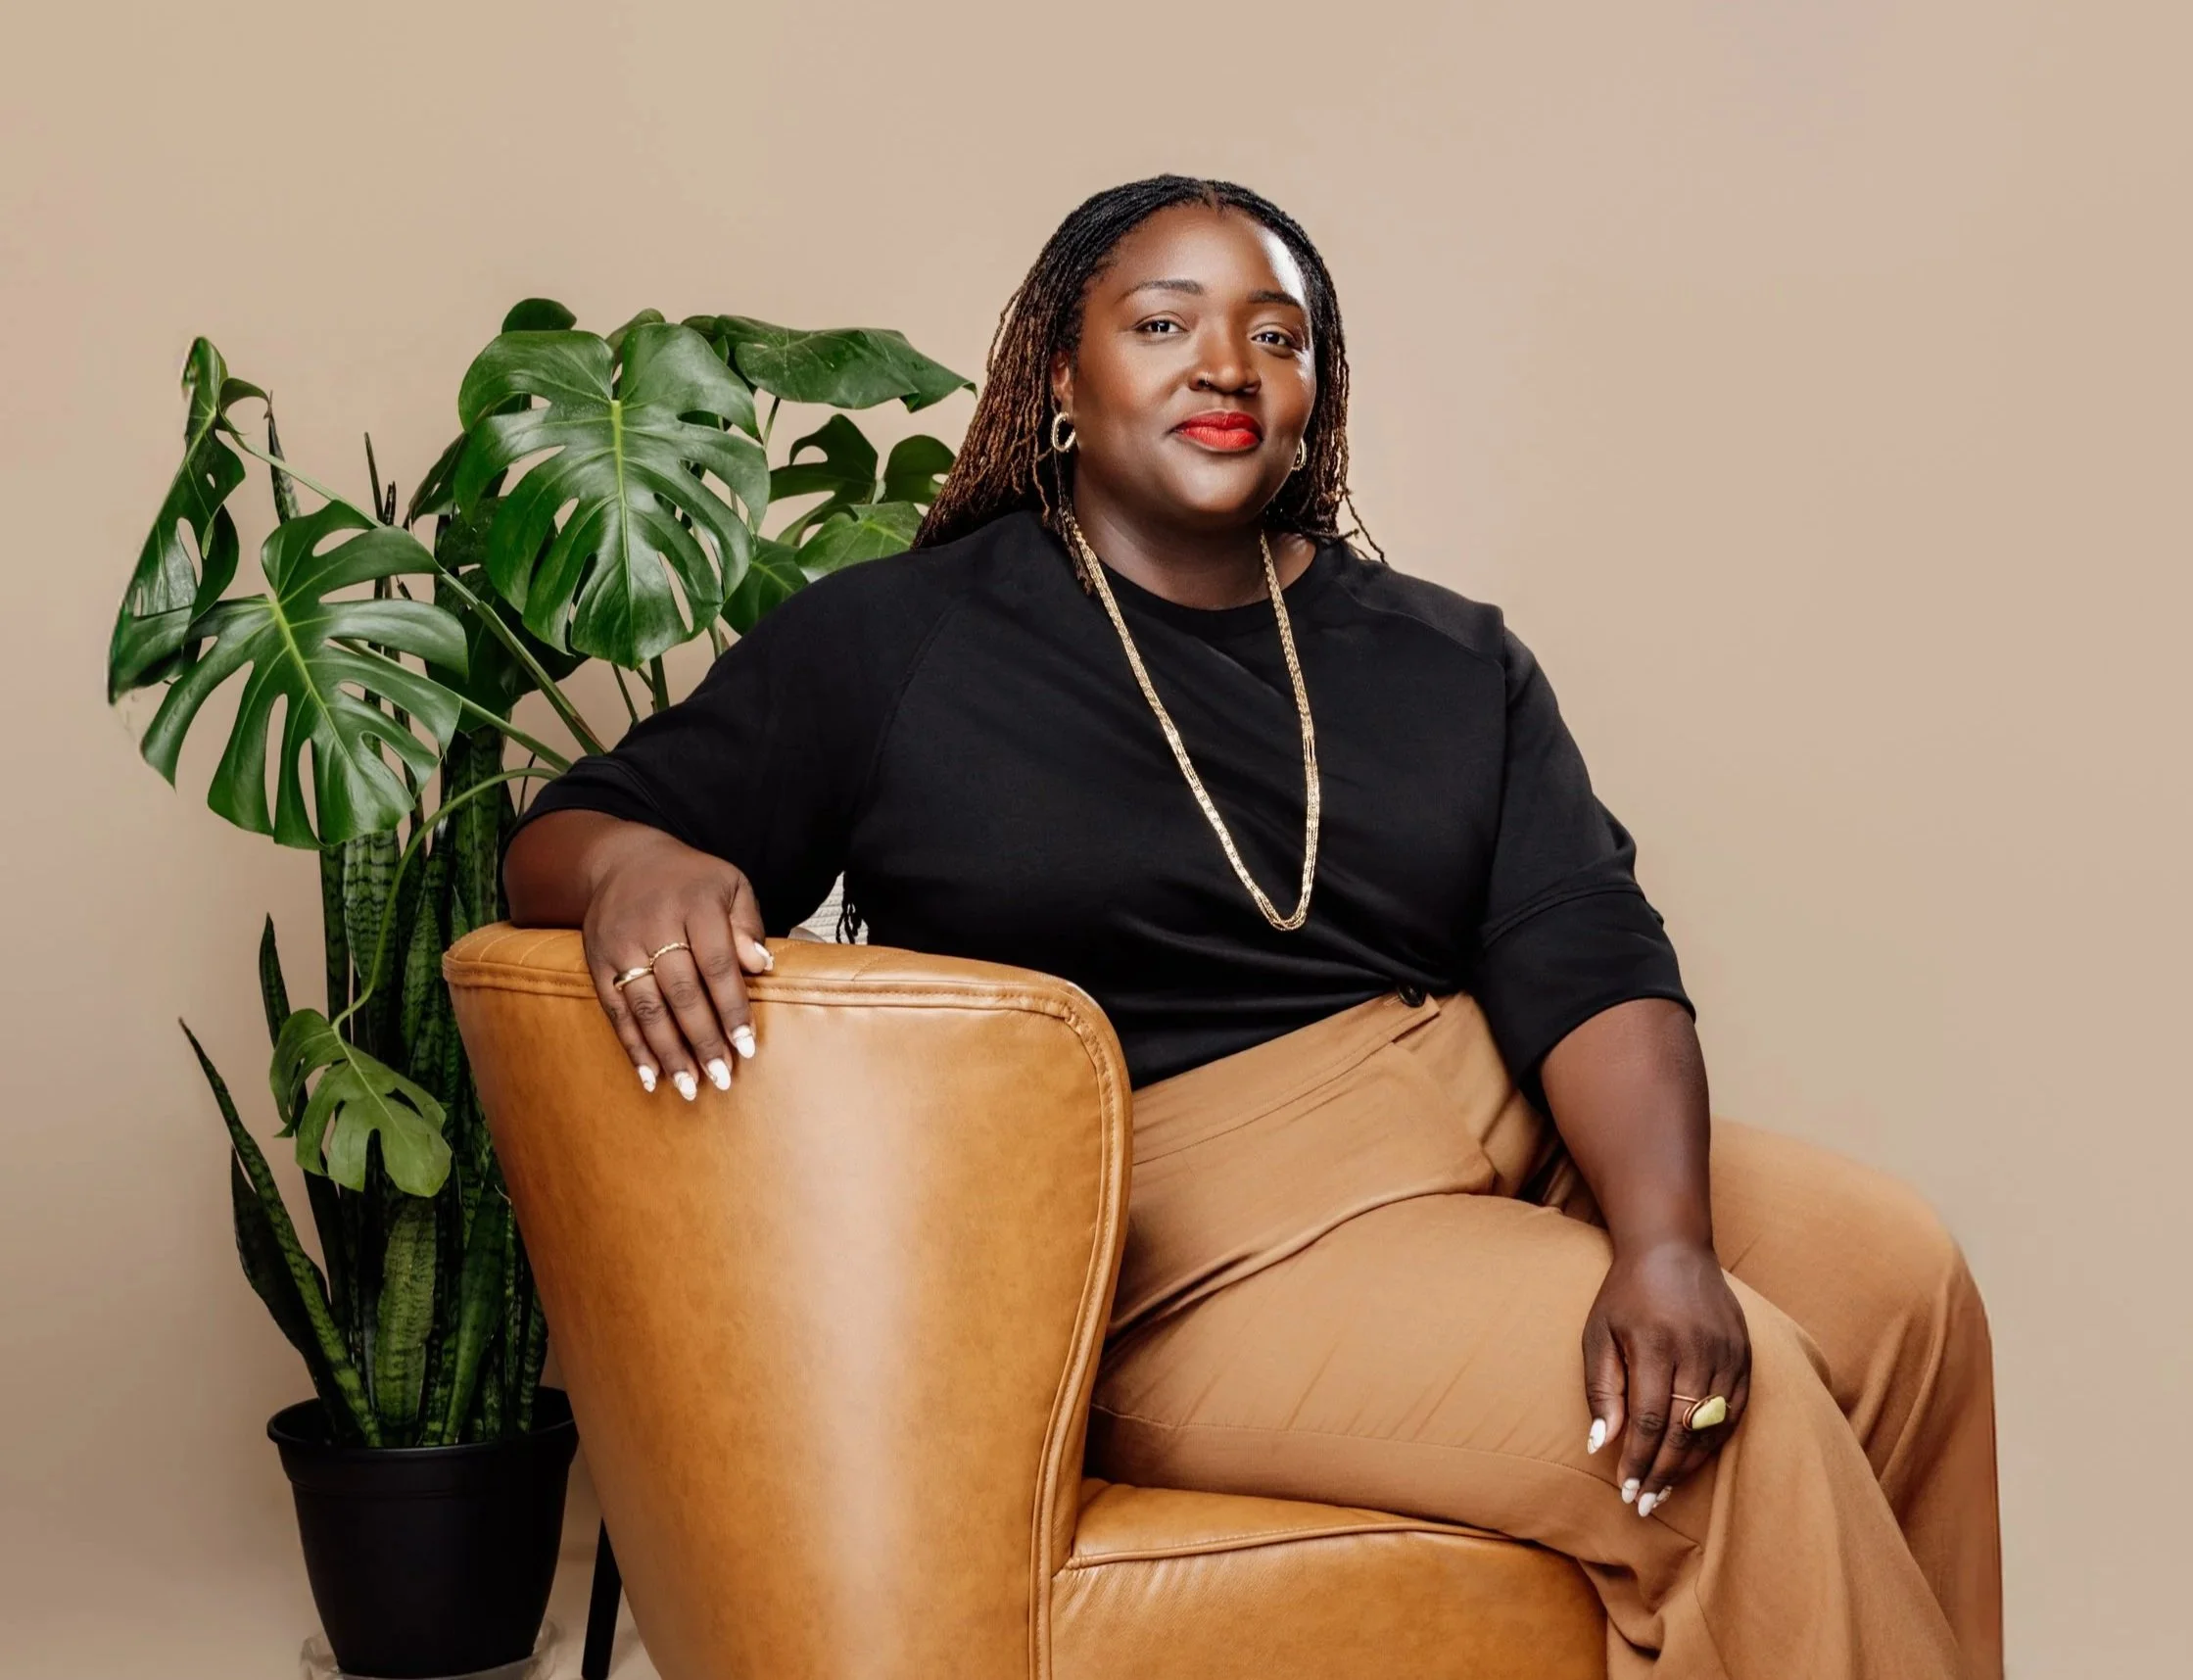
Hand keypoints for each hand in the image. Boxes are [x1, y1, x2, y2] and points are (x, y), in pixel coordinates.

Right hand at [580, 824, 773, 1099]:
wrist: (623, 861)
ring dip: (669, 1053)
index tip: (747, 1045)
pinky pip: (616, 1012)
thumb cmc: (690, 880)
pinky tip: (651, 1077)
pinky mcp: (598, 962)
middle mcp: (654, 926)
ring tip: (690, 1087)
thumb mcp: (730, 885)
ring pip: (647, 1008)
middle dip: (703, 1040)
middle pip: (682, 992)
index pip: (717, 964)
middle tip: (722, 1077)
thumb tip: (761, 966)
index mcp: (695, 905)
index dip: (732, 1007)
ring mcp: (621, 946)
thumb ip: (747, 924)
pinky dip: (634, 1047)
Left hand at [1582, 1238, 1750, 1517]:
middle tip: (1644, 1503)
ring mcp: (1727, 1353)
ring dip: (1689, 1464)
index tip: (1626, 1490)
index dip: (1638, 1460)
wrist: (1672, 1248)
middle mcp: (1697, 1351)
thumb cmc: (1626, 1293)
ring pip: (1712, 1426)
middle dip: (1662, 1473)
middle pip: (1683, 1431)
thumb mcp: (1598, 1333)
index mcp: (1656, 1345)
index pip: (1650, 1421)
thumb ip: (1601, 1389)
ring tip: (1664, 1488)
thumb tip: (1601, 1445)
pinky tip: (1694, 1458)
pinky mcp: (1745, 1354)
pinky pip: (1735, 1411)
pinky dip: (1714, 1440)